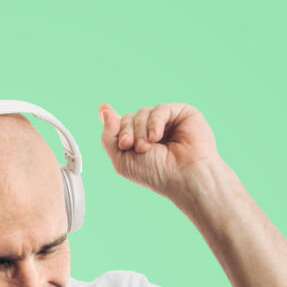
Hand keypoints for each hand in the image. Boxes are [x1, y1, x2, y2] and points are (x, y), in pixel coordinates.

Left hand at [97, 102, 222, 199]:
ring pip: (142, 112)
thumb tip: (103, 109)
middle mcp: (152, 130)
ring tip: (146, 148)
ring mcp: (167, 122)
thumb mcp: (121, 160)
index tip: (120, 138)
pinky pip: (159, 109)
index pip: (120, 125)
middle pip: (128, 117)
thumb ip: (108, 136)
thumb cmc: (155, 174)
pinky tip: (157, 137)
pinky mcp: (181, 114)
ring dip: (140, 131)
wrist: (183, 177)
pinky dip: (154, 123)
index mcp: (138, 141)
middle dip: (127, 132)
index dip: (116, 128)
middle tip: (133, 147)